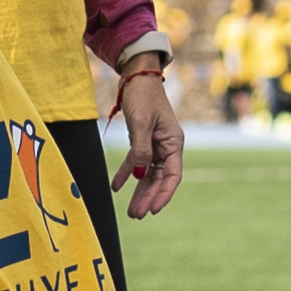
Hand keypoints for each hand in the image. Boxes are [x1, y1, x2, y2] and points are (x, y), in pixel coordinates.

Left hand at [114, 63, 186, 216]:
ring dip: (139, 190)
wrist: (136, 76)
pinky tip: (116, 186)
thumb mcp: (141, 123)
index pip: (172, 176)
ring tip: (130, 210)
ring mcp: (155, 144)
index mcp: (173, 143)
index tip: (153, 210)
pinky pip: (136, 162)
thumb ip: (141, 150)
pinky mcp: (142, 140)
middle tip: (136, 215)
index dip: (164, 194)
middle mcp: (167, 146)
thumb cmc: (143, 96)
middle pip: (159, 178)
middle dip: (148, 197)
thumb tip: (141, 175)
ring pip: (147, 173)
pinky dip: (127, 173)